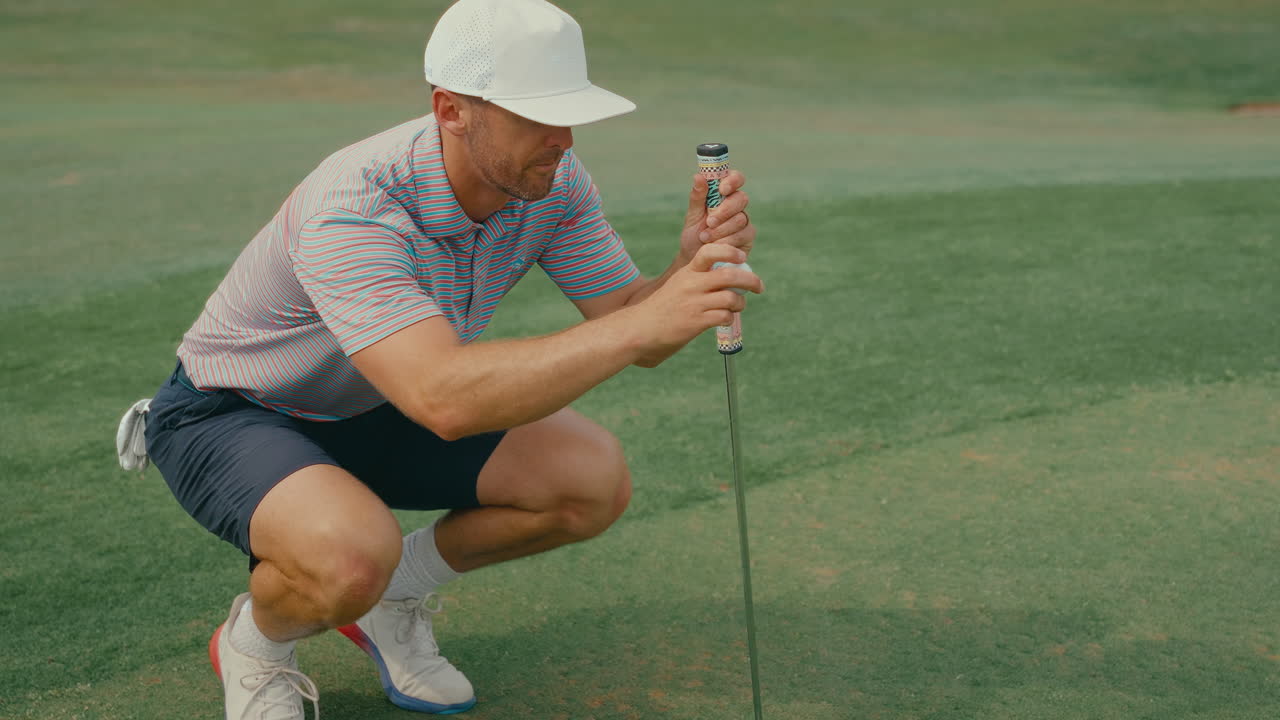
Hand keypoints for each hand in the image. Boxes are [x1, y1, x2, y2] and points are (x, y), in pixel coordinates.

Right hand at [630, 243, 763, 366]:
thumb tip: (730, 278)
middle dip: (751, 279)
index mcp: (687, 272)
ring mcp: (695, 303)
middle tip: (759, 286)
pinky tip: (723, 319)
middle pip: (730, 274)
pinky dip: (729, 318)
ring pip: (731, 297)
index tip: (741, 256)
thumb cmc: (662, 307)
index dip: (730, 251)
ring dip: (740, 303)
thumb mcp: (678, 285)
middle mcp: (692, 284)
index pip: (710, 251)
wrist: (640, 328)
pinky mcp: (697, 322)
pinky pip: (725, 316)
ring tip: (737, 306)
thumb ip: (700, 279)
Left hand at [679, 170, 754, 264]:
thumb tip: (698, 176)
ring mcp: (744, 221)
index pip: (735, 178)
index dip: (732, 180)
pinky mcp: (748, 238)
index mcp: (723, 194)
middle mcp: (736, 205)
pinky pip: (743, 235)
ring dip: (721, 230)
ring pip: (740, 219)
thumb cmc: (694, 235)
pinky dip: (727, 241)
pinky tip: (716, 246)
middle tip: (709, 222)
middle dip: (724, 211)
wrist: (695, 260)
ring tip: (705, 238)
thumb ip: (697, 197)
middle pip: (741, 198)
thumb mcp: (692, 216)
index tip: (722, 189)